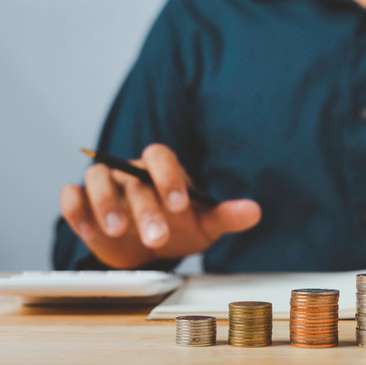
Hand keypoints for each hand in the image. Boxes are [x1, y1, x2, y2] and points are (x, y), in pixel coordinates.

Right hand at [60, 144, 260, 268]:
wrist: (149, 246)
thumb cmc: (179, 227)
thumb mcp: (204, 224)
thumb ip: (226, 215)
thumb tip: (255, 212)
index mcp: (163, 168)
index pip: (162, 156)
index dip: (169, 177)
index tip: (179, 205)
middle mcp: (132, 170)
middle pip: (134, 178)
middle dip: (146, 209)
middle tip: (157, 238)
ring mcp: (106, 184)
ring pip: (97, 179)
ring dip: (105, 203)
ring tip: (117, 231)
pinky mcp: (83, 202)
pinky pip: (73, 196)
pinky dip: (77, 209)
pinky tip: (89, 230)